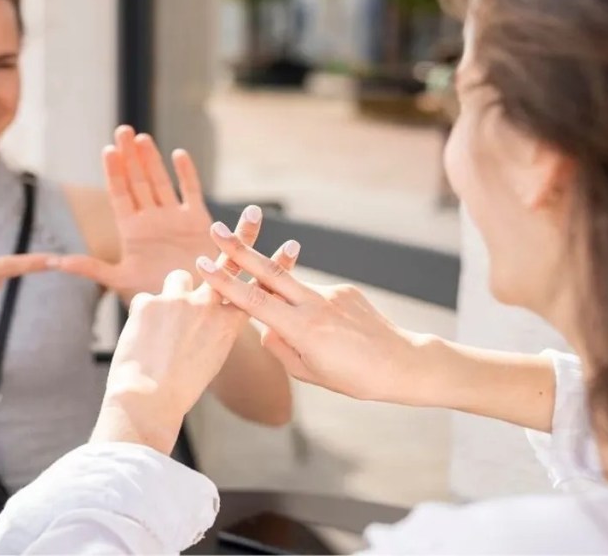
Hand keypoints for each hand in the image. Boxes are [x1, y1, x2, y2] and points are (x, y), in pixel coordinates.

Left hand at [56, 126, 216, 300]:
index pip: (120, 194)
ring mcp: (174, 218)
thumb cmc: (156, 294)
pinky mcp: (198, 221)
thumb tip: (56, 261)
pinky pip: (191, 192)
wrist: (192, 304)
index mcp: (131, 230)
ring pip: (161, 182)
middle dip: (130, 156)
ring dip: (152, 160)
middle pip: (138, 181)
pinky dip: (186, 174)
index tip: (108, 150)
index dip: (114, 172)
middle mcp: (151, 219)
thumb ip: (92, 268)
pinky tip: (178, 154)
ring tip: (142, 138)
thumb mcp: (121, 280)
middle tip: (122, 130)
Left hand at [90, 207, 295, 453]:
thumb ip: (211, 332)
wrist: (147, 401)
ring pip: (178, 279)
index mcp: (228, 327)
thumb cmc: (178, 388)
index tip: (291, 248)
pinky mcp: (150, 300)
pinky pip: (144, 300)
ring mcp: (179, 300)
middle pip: (228, 264)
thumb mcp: (208, 360)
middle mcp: (208, 307)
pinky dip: (142, 318)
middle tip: (253, 213)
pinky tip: (140, 340)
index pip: (256, 289)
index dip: (274, 267)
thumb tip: (202, 316)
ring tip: (161, 328)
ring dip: (171, 296)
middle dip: (240, 238)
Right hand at [196, 222, 418, 402]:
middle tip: (217, 229)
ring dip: (283, 299)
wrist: (403, 363)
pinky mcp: (346, 290)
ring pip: (294, 289)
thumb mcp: (308, 373)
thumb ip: (279, 348)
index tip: (204, 264)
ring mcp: (332, 293)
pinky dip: (313, 312)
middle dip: (240, 250)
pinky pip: (317, 298)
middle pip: (268, 272)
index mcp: (301, 329)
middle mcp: (315, 304)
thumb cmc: (355, 378)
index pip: (254, 301)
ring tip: (310, 333)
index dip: (226, 282)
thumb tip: (264, 327)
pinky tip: (335, 336)